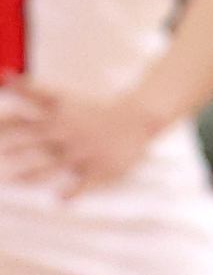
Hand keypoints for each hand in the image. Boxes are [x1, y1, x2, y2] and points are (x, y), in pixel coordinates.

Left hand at [0, 74, 170, 194]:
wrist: (137, 120)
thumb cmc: (91, 111)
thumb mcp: (63, 99)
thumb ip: (32, 91)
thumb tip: (4, 76)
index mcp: (60, 115)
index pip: (31, 111)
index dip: (10, 115)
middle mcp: (69, 132)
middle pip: (39, 137)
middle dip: (17, 143)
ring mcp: (84, 151)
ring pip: (56, 163)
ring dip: (36, 171)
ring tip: (15, 178)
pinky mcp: (99, 169)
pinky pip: (85, 182)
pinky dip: (73, 191)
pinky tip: (59, 199)